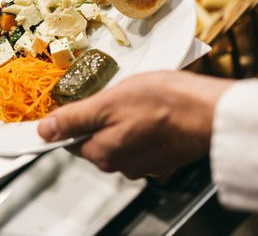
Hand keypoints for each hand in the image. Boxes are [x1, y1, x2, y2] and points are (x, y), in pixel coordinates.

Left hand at [37, 71, 232, 178]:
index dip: (73, 117)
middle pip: (96, 139)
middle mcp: (123, 166)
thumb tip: (45, 131)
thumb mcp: (108, 102)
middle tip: (117, 93)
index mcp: (103, 154)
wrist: (212, 113)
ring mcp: (146, 164)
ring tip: (140, 98)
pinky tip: (156, 108)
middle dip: (102, 116)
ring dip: (124, 119)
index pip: (72, 139)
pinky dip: (145, 124)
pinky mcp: (166, 157)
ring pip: (121, 138)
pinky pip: (144, 139)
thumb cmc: (164, 104)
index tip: (81, 99)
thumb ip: (74, 118)